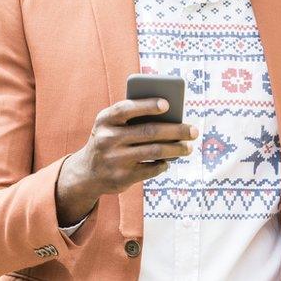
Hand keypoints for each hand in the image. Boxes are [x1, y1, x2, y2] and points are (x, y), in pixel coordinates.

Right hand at [55, 98, 198, 225]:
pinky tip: (169, 161)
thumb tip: (172, 118)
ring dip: (176, 149)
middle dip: (176, 130)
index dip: (147, 105)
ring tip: (188, 147)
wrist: (87, 173)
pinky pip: (151, 169)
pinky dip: (163, 164)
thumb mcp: (112, 126)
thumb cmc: (109, 140)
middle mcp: (107, 139)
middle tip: (193, 131)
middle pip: (148, 131)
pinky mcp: (122, 177)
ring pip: (154, 151)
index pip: (126, 109)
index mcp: (104, 120)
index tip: (167, 104)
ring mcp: (114, 159)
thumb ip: (133, 118)